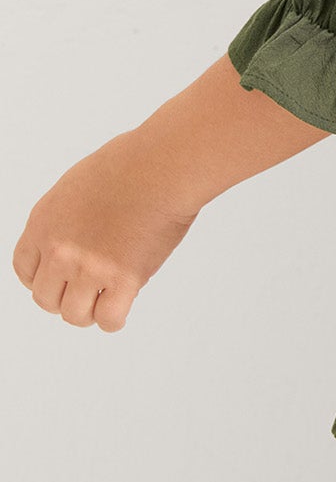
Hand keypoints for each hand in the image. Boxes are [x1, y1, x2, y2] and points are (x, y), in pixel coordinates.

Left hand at [12, 129, 200, 331]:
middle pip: (46, 298)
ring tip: (106, 301)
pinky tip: (123, 307)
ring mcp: (90, 267)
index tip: (57, 282)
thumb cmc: (134, 163)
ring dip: (89, 312)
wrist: (164, 165)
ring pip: (74, 315)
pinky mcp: (123, 279)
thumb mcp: (79, 184)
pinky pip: (109, 319)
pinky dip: (114, 319)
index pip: (25, 270)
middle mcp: (60, 249)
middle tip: (86, 293)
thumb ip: (69, 217)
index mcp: (45, 222)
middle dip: (65, 298)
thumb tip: (79, 236)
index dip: (42, 280)